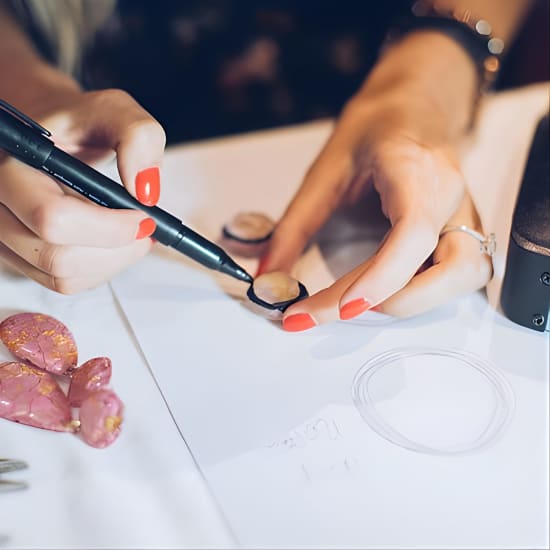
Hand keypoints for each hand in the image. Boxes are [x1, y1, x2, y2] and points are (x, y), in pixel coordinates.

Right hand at [0, 88, 165, 293]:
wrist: (58, 138)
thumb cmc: (81, 123)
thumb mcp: (116, 112)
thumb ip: (138, 136)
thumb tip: (146, 191)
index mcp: (12, 166)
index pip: (52, 218)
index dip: (108, 227)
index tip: (145, 216)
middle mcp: (0, 206)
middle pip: (58, 257)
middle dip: (117, 248)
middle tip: (146, 227)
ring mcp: (5, 237)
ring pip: (64, 277)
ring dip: (113, 261)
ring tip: (132, 231)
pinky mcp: (22, 257)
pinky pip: (65, 283)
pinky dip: (101, 269)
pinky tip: (112, 242)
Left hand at [261, 84, 492, 329]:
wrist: (412, 107)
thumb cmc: (373, 130)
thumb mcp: (324, 172)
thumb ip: (294, 227)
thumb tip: (268, 277)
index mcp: (416, 170)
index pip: (413, 234)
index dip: (382, 277)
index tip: (343, 307)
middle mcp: (451, 195)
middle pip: (455, 268)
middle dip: (400, 301)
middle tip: (343, 307)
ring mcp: (465, 213)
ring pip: (467, 275)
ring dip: (418, 300)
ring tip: (365, 299)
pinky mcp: (463, 227)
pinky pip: (458, 272)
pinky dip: (424, 292)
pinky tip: (386, 289)